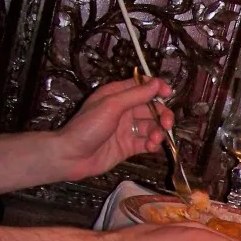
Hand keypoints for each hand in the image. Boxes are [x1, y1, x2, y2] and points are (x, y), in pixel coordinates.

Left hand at [56, 76, 174, 181]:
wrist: (72, 156)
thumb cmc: (87, 127)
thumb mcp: (111, 105)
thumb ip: (136, 95)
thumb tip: (157, 83)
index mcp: (117, 95)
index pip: (142, 86)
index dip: (157, 88)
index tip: (168, 94)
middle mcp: (124, 110)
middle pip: (152, 108)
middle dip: (162, 115)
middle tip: (167, 124)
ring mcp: (127, 129)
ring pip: (152, 126)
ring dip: (158, 132)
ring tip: (154, 140)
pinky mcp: (129, 146)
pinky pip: (147, 142)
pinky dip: (153, 144)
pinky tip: (151, 147)